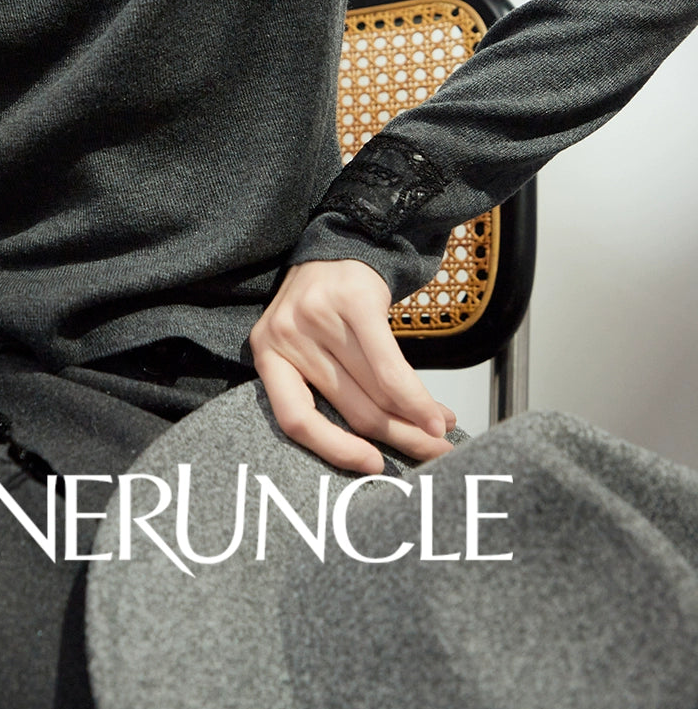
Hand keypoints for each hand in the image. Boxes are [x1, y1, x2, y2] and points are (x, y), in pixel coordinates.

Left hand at [248, 258, 456, 474]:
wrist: (343, 242)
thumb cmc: (325, 306)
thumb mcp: (310, 345)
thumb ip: (330, 387)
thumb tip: (378, 446)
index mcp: (267, 353)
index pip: (294, 418)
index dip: (334, 449)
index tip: (372, 466)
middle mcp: (286, 335)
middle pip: (349, 407)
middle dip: (396, 439)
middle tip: (429, 456)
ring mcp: (319, 316)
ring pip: (374, 391)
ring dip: (415, 422)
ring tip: (441, 433)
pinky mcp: (354, 302)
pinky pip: (390, 367)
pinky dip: (416, 398)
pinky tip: (435, 414)